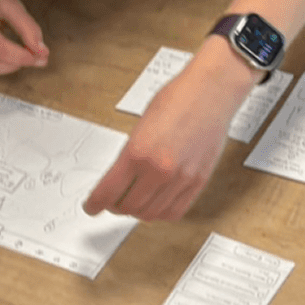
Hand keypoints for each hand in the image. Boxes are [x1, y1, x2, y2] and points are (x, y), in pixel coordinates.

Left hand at [83, 44, 253, 222]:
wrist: (212, 90)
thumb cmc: (178, 98)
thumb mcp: (140, 125)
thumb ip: (130, 155)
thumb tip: (119, 179)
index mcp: (137, 151)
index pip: (108, 192)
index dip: (95, 204)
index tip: (92, 206)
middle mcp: (159, 169)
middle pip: (128, 207)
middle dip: (116, 206)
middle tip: (113, 202)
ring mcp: (181, 178)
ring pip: (150, 214)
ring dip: (138, 211)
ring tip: (135, 202)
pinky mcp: (199, 181)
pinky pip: (175, 211)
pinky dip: (161, 213)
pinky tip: (157, 203)